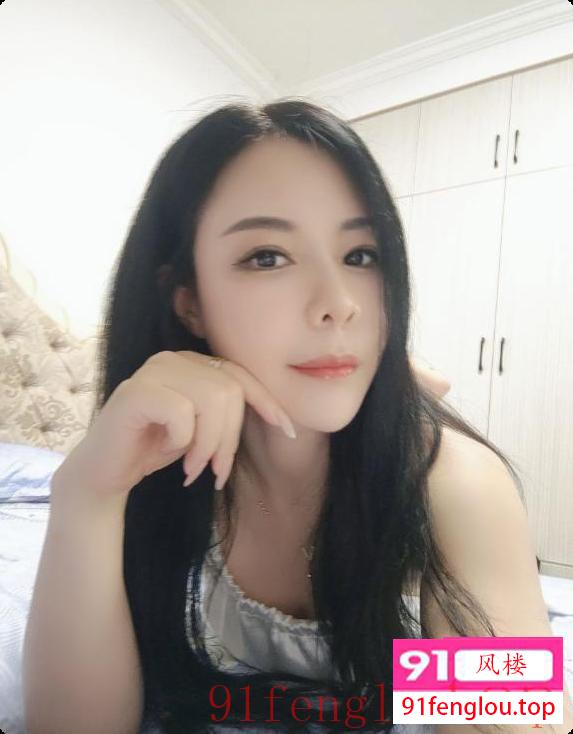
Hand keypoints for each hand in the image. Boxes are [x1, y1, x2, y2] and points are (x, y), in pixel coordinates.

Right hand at [51, 350, 295, 499]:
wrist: (106, 472)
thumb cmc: (155, 449)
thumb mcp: (203, 430)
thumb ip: (228, 415)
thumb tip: (280, 418)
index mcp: (192, 364)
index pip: (240, 375)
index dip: (267, 402)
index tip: (287, 431)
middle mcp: (174, 359)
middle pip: (230, 391)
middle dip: (230, 439)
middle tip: (216, 472)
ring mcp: (152, 371)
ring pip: (211, 400)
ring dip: (209, 444)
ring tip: (194, 468)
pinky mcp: (135, 392)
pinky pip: (182, 412)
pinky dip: (182, 439)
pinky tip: (167, 449)